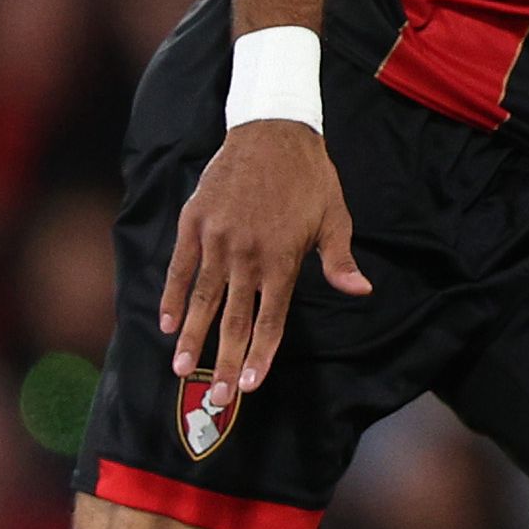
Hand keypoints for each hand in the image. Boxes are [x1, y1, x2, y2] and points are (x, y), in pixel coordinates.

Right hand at [157, 120, 371, 392]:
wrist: (272, 130)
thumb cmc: (310, 177)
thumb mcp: (335, 216)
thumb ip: (339, 259)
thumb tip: (361, 291)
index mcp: (282, 258)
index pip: (270, 319)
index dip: (260, 355)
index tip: (249, 386)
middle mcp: (246, 254)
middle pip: (233, 318)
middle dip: (224, 361)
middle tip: (217, 398)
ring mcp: (217, 238)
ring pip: (201, 298)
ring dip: (192, 337)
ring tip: (182, 370)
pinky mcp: (195, 221)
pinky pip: (180, 266)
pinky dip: (172, 296)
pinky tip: (167, 323)